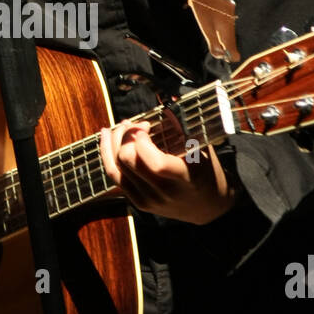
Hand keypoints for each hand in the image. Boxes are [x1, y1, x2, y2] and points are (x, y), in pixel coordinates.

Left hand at [98, 118, 239, 224]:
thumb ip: (184, 131)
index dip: (143, 141)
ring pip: (116, 167)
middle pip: (128, 161)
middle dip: (126, 135)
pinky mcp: (138, 202)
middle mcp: (163, 192)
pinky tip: (107, 137)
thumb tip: (166, 107)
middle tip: (136, 124)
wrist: (207, 206)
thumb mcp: (202, 150)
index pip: (156, 164)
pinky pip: (114, 176)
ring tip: (121, 126)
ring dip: (114, 142)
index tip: (146, 126)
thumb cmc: (207, 172)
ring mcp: (148, 199)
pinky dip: (108, 154)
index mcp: (184, 178)